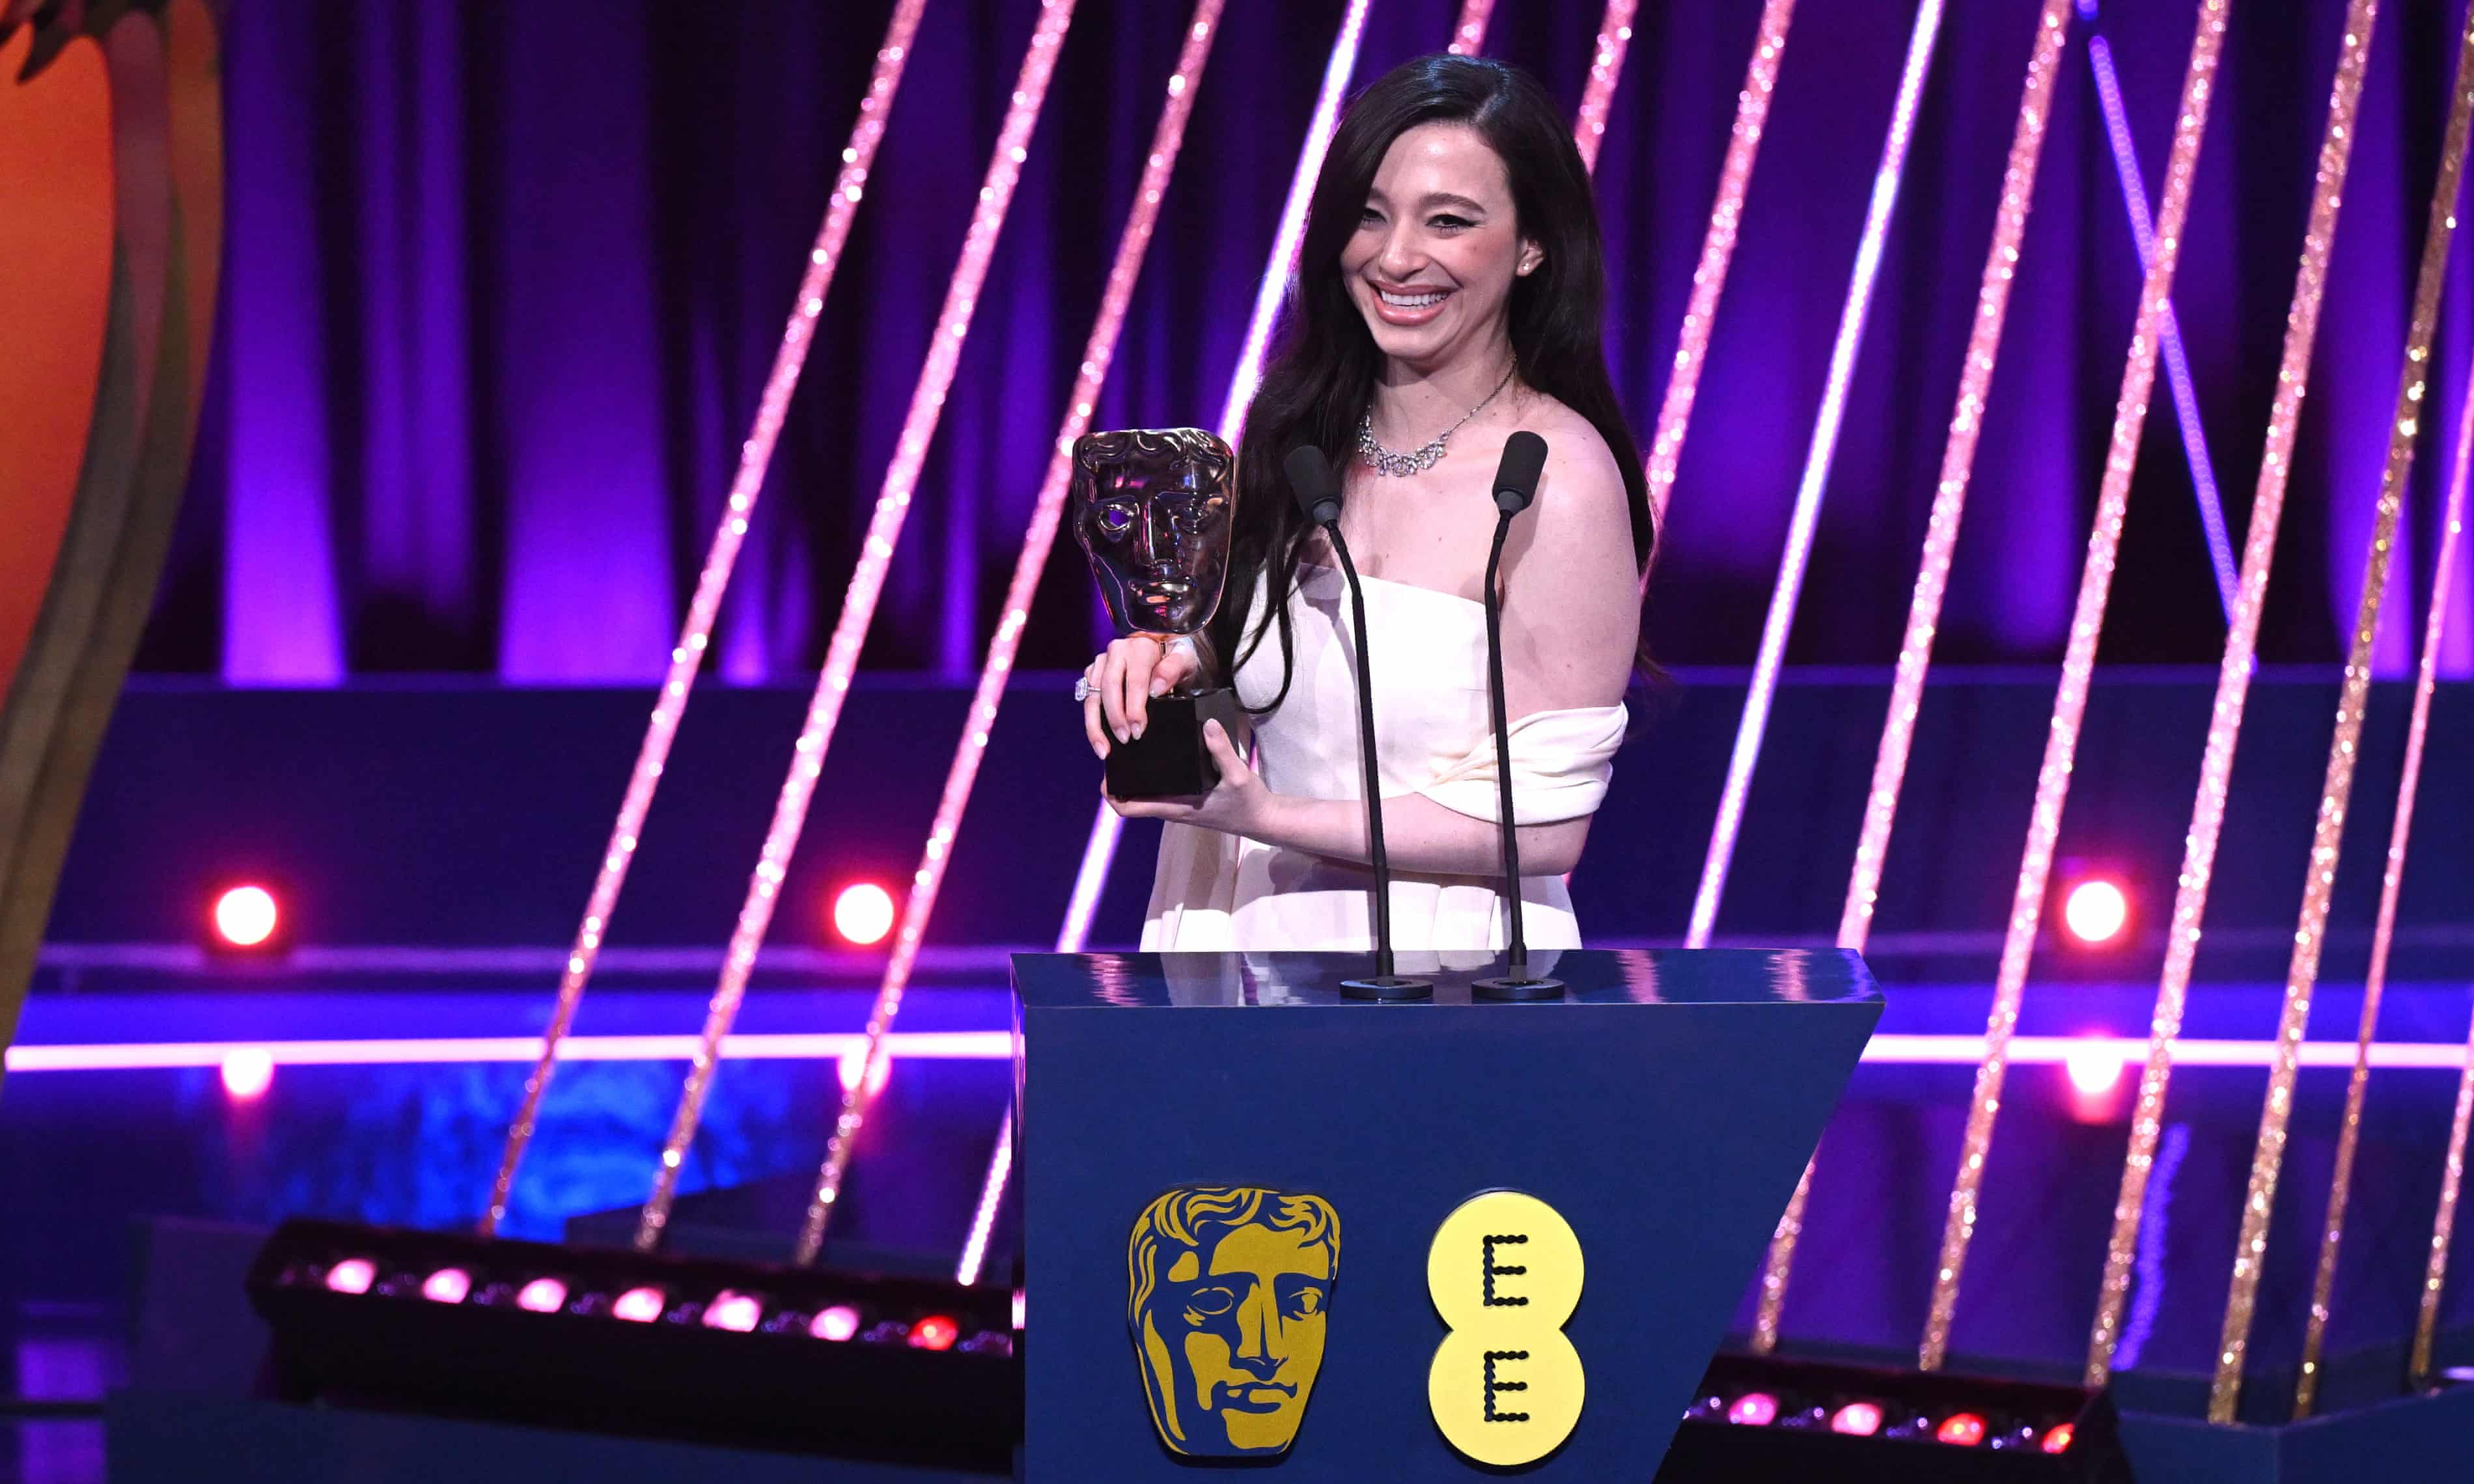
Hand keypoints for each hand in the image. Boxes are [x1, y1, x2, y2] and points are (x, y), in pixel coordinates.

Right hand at [1082, 634, 1200, 756]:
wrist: (1165, 648)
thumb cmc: (1176, 656)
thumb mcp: (1185, 660)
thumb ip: (1173, 669)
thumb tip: (1156, 688)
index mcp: (1140, 647)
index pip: (1135, 680)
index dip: (1134, 708)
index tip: (1138, 730)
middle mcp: (1117, 651)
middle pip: (1109, 687)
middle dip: (1115, 718)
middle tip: (1125, 739)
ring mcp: (1103, 661)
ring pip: (1093, 694)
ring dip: (1096, 724)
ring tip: (1104, 749)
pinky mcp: (1094, 672)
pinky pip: (1087, 698)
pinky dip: (1091, 720)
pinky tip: (1099, 738)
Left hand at [1106, 719, 1270, 834]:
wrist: (1263, 819)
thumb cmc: (1249, 802)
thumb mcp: (1238, 775)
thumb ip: (1222, 750)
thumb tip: (1208, 723)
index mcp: (1176, 807)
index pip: (1128, 809)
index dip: (1110, 794)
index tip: (1105, 772)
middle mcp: (1171, 809)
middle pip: (1130, 800)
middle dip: (1118, 779)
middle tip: (1114, 749)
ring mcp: (1178, 806)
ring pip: (1144, 794)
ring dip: (1133, 777)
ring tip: (1129, 746)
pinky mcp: (1187, 800)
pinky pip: (1159, 790)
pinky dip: (1149, 776)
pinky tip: (1154, 755)